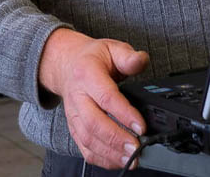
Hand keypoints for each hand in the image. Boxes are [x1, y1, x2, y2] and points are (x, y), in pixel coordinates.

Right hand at [39, 28, 149, 168]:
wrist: (67, 64)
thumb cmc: (93, 58)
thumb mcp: (112, 48)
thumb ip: (128, 56)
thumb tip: (141, 60)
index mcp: (87, 73)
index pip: (106, 97)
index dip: (124, 113)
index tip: (141, 126)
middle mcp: (77, 96)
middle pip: (94, 122)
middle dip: (116, 139)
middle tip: (137, 147)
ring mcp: (73, 114)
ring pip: (88, 139)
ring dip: (109, 153)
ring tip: (130, 159)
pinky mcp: (74, 127)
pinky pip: (84, 148)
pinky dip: (101, 158)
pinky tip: (117, 161)